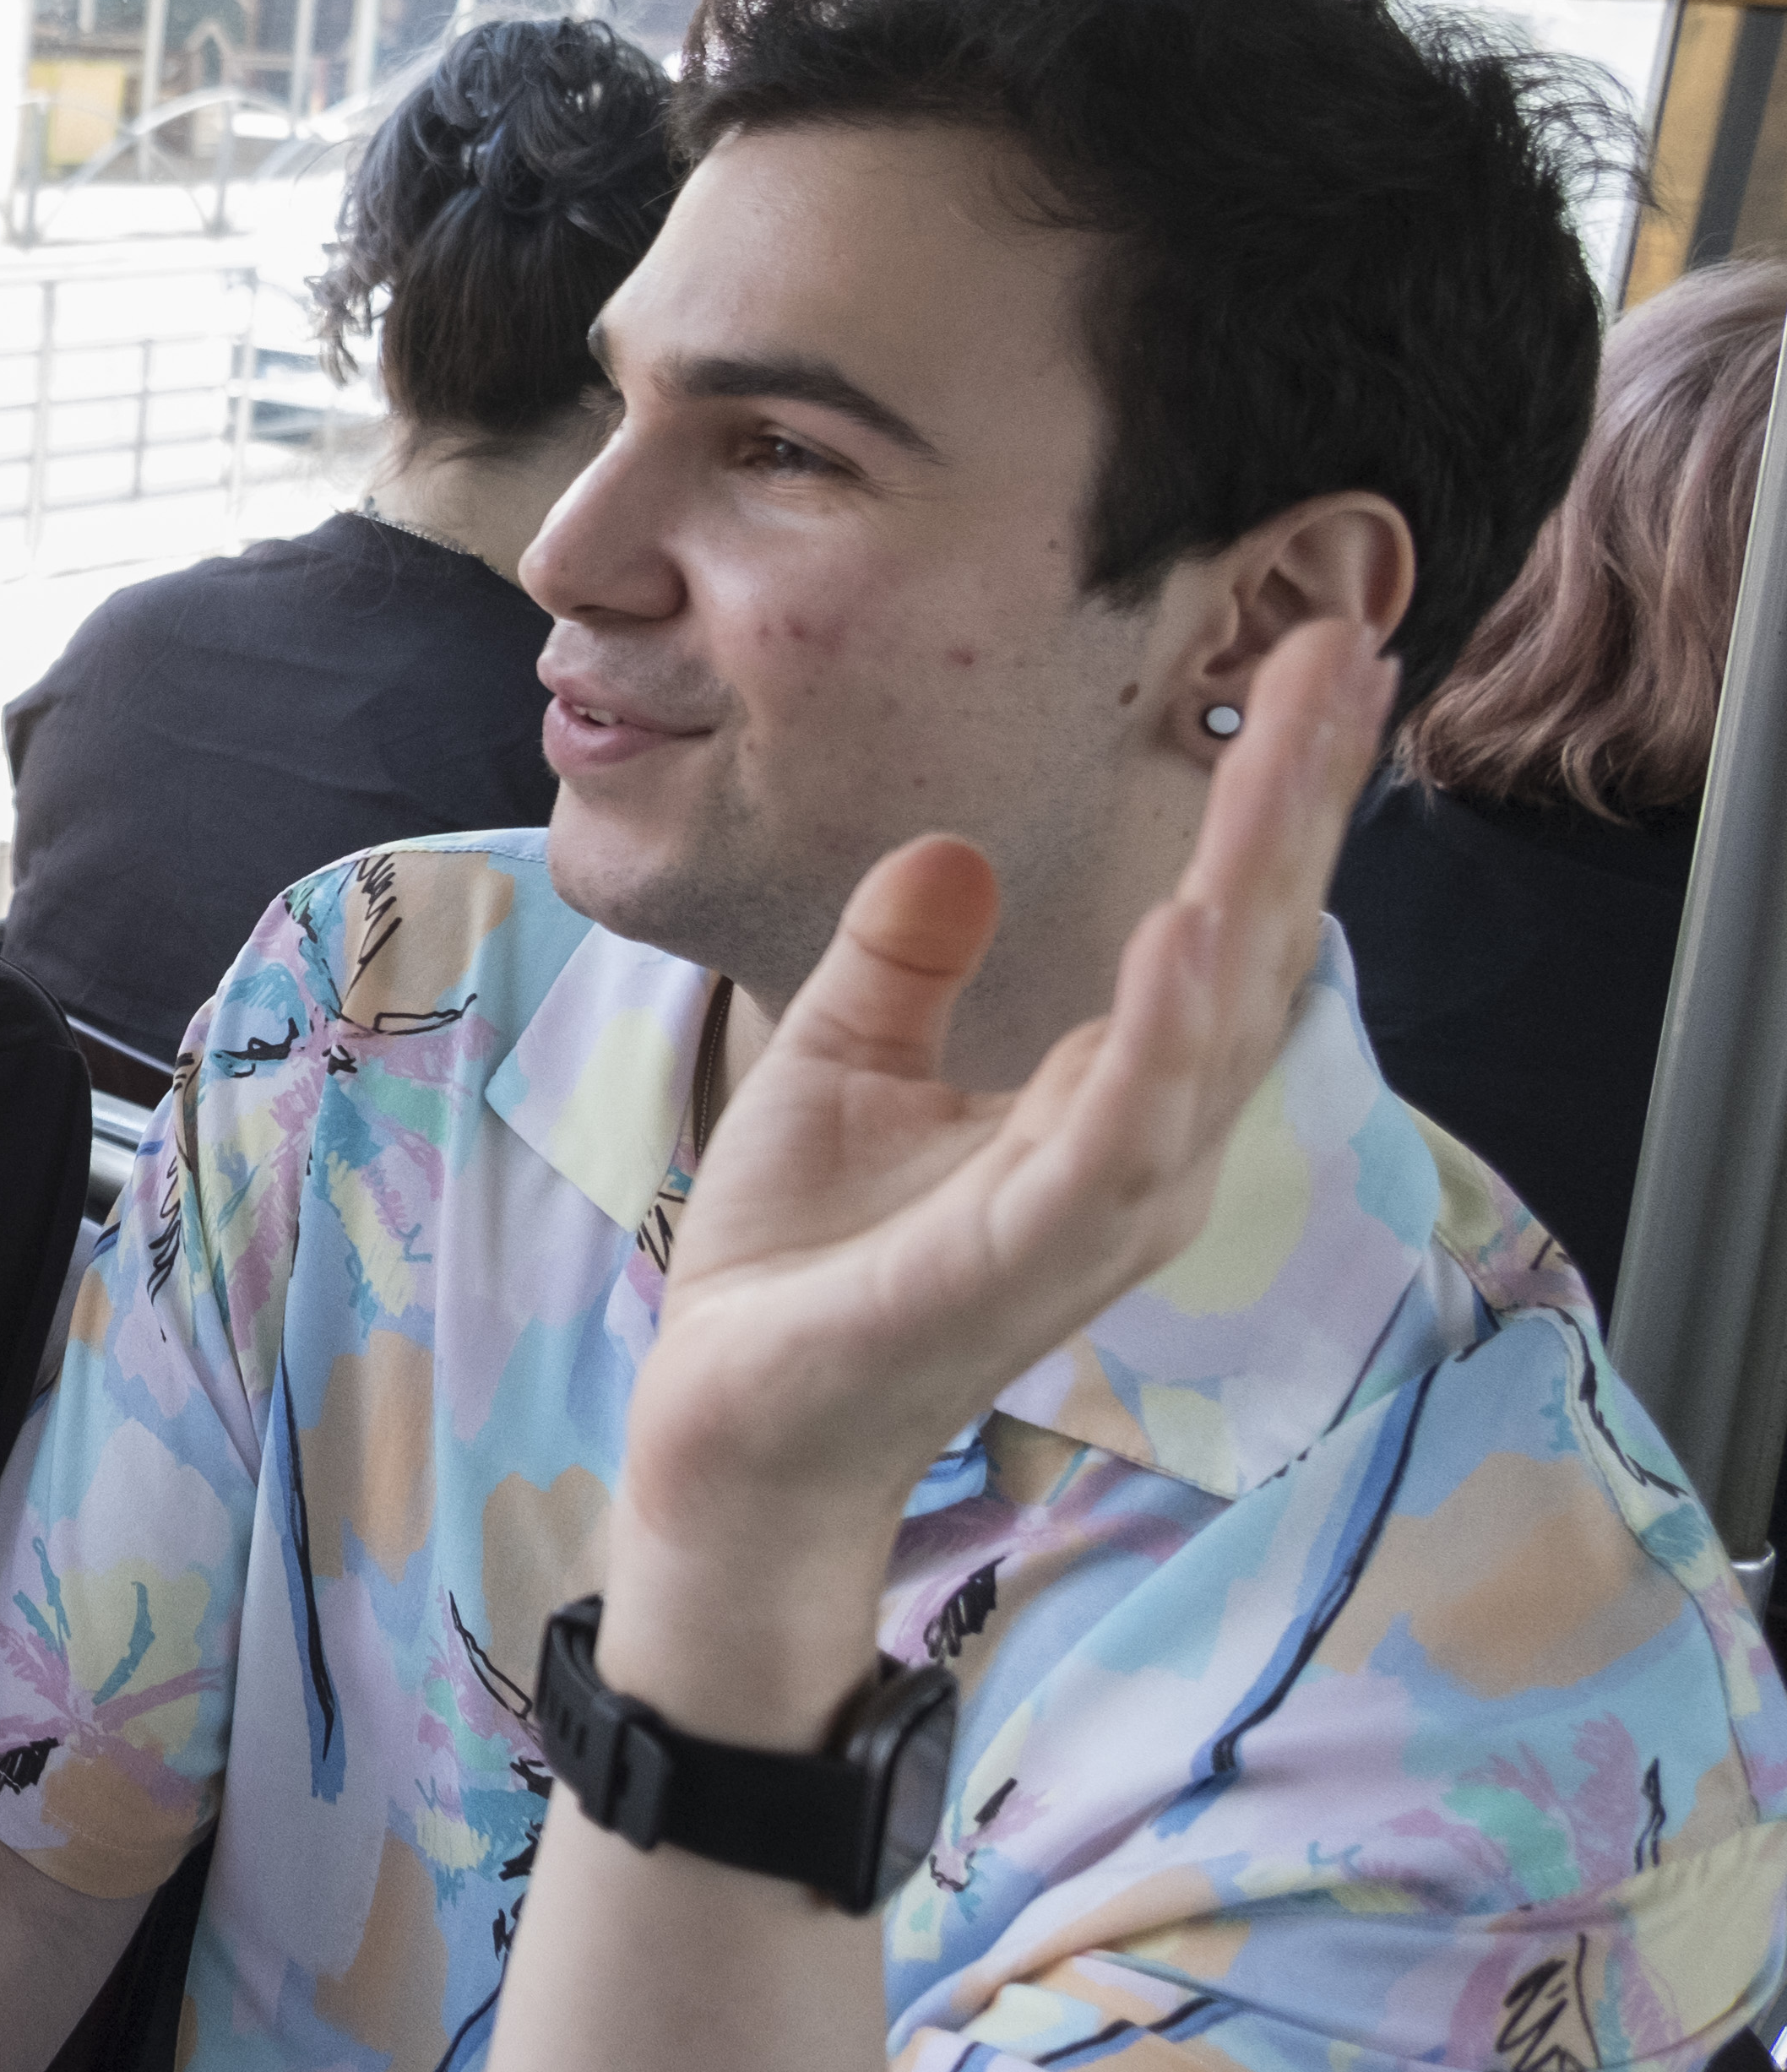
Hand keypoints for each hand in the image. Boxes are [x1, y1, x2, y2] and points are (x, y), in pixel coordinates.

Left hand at [616, 625, 1393, 1653]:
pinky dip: (1163, 1035)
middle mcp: (1137, 1150)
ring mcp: (1094, 1210)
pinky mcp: (1025, 1259)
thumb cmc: (802, 1260)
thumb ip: (905, 961)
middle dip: (1297, 806)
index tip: (1305, 663)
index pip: (1220, 924)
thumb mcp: (844, 1060)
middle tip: (1341, 653)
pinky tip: (1187, 933)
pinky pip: (1118, 1133)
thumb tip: (957, 852)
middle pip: (1250, 952)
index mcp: (1106, 1098)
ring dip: (1254, 888)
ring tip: (1292, 752)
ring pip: (1212, 1030)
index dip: (1268, 800)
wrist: (731, 1417)